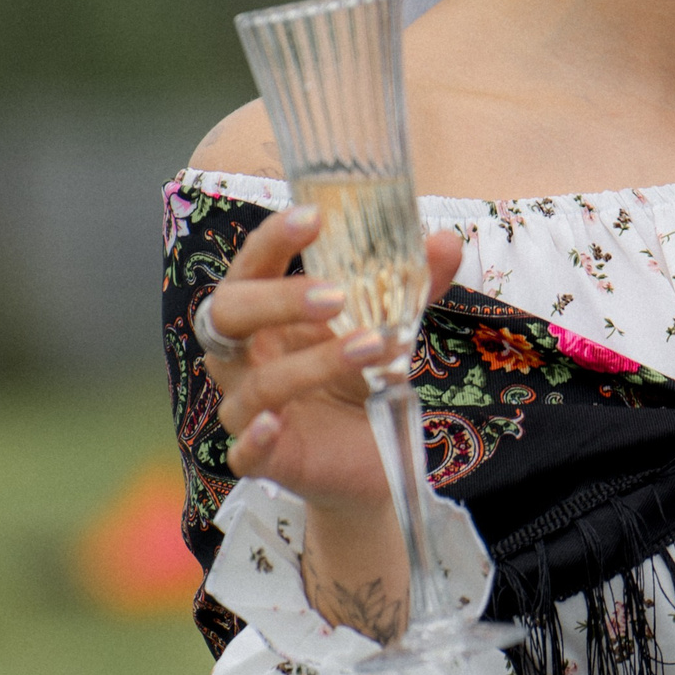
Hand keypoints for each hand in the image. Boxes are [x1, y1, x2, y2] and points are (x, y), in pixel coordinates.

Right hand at [206, 206, 463, 513]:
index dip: (273, 239)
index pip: (253, 265)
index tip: (315, 216)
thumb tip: (445, 240)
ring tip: (376, 345)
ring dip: (315, 362)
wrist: (370, 457)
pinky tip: (275, 424)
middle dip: (278, 298)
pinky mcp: (261, 458)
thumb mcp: (389, 327)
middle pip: (228, 314)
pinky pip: (244, 450)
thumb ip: (414, 285)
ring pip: (257, 382)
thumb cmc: (362, 379)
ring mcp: (247, 408)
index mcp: (268, 315)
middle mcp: (246, 356)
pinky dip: (255, 437)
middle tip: (336, 294)